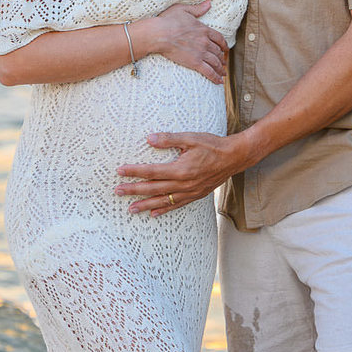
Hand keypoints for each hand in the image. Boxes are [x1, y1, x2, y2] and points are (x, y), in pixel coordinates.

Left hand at [116, 131, 247, 212]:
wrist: (234, 158)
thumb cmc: (212, 146)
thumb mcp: (191, 138)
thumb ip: (169, 139)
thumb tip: (149, 139)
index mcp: (180, 169)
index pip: (151, 171)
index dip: (134, 172)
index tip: (120, 171)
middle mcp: (183, 184)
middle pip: (153, 189)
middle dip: (134, 190)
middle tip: (117, 192)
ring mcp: (189, 192)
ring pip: (163, 201)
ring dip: (145, 205)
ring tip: (130, 209)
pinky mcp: (195, 195)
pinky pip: (176, 205)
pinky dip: (164, 210)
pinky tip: (154, 213)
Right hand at [138, 1, 227, 84]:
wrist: (159, 34)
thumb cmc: (168, 20)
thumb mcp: (184, 10)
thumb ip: (198, 8)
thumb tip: (209, 3)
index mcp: (203, 29)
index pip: (219, 38)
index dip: (223, 44)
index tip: (225, 49)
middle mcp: (205, 42)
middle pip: (218, 51)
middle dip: (222, 58)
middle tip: (223, 63)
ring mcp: (201, 53)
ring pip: (215, 62)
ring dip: (220, 69)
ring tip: (223, 74)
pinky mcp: (195, 63)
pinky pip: (209, 71)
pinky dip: (215, 77)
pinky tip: (219, 81)